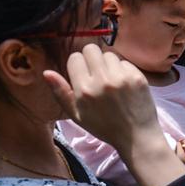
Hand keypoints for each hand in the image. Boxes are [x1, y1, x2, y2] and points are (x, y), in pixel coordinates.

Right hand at [44, 44, 160, 154]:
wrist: (137, 136)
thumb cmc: (104, 127)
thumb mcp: (77, 116)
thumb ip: (61, 93)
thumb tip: (47, 73)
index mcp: (84, 90)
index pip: (75, 58)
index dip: (77, 65)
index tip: (82, 74)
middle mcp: (102, 80)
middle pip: (91, 49)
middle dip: (91, 58)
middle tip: (96, 72)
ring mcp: (122, 77)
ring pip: (108, 54)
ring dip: (107, 64)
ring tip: (111, 80)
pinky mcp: (137, 77)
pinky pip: (125, 62)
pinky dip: (122, 70)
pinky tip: (124, 84)